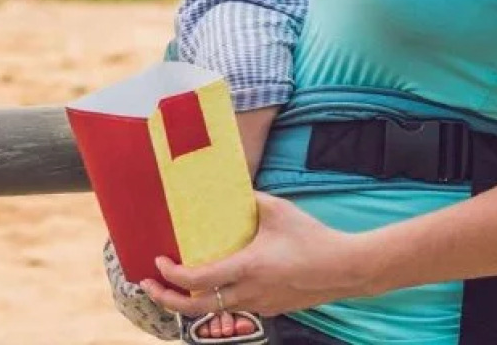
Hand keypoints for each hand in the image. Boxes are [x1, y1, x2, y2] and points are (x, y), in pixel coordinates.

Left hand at [136, 193, 374, 320]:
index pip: (197, 281)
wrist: (348, 268)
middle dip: (167, 300)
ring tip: (175, 287)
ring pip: (215, 310)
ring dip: (191, 301)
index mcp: (246, 268)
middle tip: (148, 287)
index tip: (158, 263)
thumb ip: (249, 199)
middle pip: (197, 308)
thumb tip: (228, 188)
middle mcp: (249, 292)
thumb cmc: (312, 237)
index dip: (171, 276)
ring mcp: (261, 305)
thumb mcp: (276, 210)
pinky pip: (236, 307)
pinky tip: (214, 285)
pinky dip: (216, 300)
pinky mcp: (272, 309)